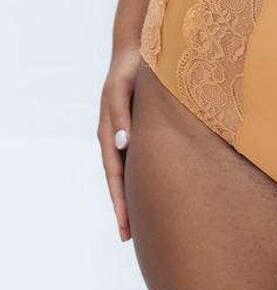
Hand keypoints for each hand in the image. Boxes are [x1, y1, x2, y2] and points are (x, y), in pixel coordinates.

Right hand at [97, 43, 140, 241]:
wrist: (138, 51)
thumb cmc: (130, 70)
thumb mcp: (123, 90)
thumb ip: (122, 115)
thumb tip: (121, 144)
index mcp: (110, 133)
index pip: (114, 176)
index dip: (120, 202)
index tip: (125, 227)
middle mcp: (116, 139)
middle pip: (119, 181)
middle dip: (124, 209)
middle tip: (130, 237)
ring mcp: (126, 136)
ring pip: (129, 174)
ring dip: (133, 197)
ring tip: (142, 223)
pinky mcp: (139, 130)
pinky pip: (138, 160)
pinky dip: (142, 178)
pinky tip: (153, 190)